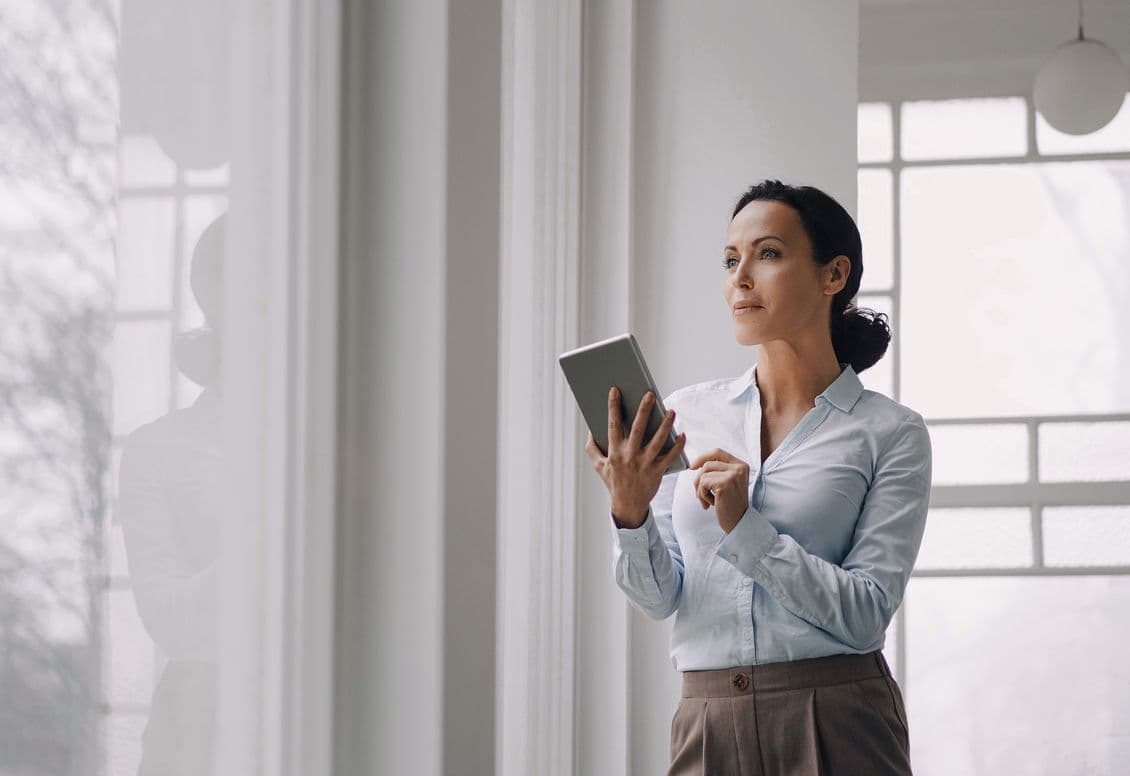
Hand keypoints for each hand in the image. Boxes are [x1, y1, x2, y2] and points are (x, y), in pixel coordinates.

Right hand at [585, 386, 686, 528]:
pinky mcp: (657, 472)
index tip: (615, 390)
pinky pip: (670, 457)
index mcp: (614, 452)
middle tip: (650, 394)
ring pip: (657, 441)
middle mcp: (629, 456)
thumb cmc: (613, 482)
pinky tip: (682, 435)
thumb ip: (592, 447)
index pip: (613, 425)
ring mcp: (644, 465)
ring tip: (671, 411)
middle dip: (644, 410)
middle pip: (638, 429)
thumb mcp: (599, 465)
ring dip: (665, 425)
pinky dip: (677, 446)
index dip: (613, 407)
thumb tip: (590, 429)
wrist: (627, 506)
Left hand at [689, 448, 749, 533]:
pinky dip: (702, 495)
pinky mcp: (725, 483)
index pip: (718, 452)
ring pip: (703, 473)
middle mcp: (739, 467)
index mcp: (741, 465)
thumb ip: (718, 471)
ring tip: (707, 500)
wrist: (739, 522)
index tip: (692, 467)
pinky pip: (703, 483)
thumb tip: (695, 464)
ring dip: (700, 489)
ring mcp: (733, 474)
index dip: (702, 457)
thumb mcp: (728, 483)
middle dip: (699, 478)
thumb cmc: (731, 505)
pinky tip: (711, 504)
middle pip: (708, 463)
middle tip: (700, 493)